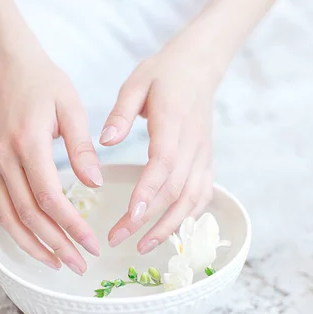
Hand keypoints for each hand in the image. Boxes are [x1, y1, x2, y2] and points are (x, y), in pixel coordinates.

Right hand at [0, 52, 101, 274]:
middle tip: (80, 264)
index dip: (71, 225)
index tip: (92, 243)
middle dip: (55, 244)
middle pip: (29, 215)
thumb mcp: (70, 107)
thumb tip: (94, 185)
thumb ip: (81, 147)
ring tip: (56, 263)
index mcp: (27, 143)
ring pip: (8, 218)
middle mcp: (5, 159)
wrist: (7, 65)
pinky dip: (16, 230)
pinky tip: (34, 242)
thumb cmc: (43, 82)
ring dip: (32, 245)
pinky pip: (1, 207)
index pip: (49, 197)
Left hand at [100, 34, 222, 254]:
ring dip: (170, 227)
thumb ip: (121, 113)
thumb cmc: (163, 74)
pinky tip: (170, 232)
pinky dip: (189, 217)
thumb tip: (105, 141)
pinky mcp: (207, 161)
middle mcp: (193, 144)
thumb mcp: (136, 83)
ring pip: (192, 199)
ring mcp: (203, 155)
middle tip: (118, 239)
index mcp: (173, 123)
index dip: (148, 192)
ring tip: (142, 246)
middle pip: (175, 190)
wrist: (200, 67)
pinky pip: (202, 195)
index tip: (130, 215)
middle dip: (148, 220)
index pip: (163, 164)